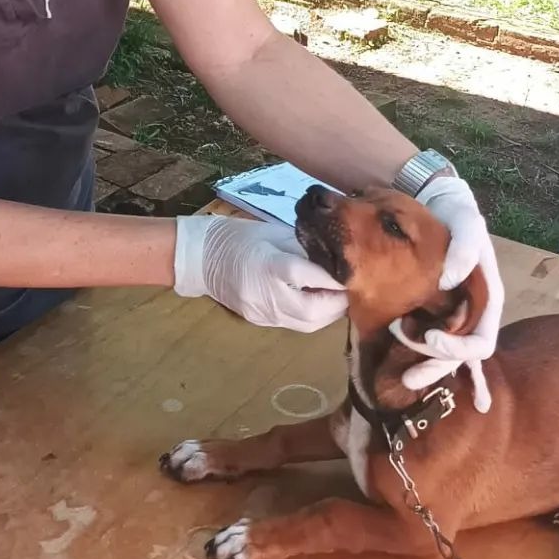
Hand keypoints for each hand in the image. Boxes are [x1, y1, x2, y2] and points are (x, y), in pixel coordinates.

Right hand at [174, 214, 346, 333]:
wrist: (201, 257)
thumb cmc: (239, 237)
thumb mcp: (274, 233)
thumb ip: (304, 249)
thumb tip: (335, 261)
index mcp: (270, 266)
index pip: (313, 277)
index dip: (337, 278)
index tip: (357, 272)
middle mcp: (268, 296)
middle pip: (315, 311)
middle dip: (338, 302)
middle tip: (353, 287)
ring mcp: (263, 314)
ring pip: (308, 324)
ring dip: (328, 313)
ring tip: (339, 296)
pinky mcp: (260, 322)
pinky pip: (294, 324)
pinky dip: (312, 316)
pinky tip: (318, 302)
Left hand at [395, 175, 503, 411]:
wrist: (439, 203)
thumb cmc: (458, 215)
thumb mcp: (467, 224)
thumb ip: (464, 249)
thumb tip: (449, 280)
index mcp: (489, 300)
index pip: (481, 342)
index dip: (458, 348)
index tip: (430, 338)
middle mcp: (474, 312)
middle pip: (462, 356)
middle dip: (437, 368)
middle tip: (408, 377)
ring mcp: (455, 313)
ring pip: (446, 354)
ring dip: (428, 369)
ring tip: (405, 381)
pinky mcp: (434, 308)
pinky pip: (433, 339)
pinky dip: (428, 361)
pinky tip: (412, 381)